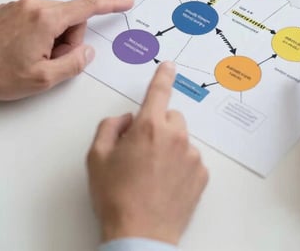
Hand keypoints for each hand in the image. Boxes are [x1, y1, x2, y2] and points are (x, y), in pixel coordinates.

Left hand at [0, 0, 133, 101]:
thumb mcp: (44, 78)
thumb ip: (74, 63)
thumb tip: (87, 51)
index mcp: (46, 18)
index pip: (88, 5)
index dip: (112, 4)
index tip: (127, 2)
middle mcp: (34, 4)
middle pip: (70, 16)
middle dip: (69, 39)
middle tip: (50, 62)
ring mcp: (19, 5)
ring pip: (54, 17)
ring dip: (53, 38)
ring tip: (32, 59)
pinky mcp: (8, 9)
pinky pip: (37, 17)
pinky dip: (39, 33)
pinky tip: (21, 51)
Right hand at [86, 62, 207, 244]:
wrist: (140, 234)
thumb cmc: (116, 197)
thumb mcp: (96, 157)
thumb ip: (110, 127)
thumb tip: (126, 119)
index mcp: (148, 127)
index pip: (158, 92)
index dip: (163, 76)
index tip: (169, 66)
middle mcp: (175, 136)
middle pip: (171, 118)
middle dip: (158, 127)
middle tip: (141, 151)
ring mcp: (192, 156)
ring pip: (181, 140)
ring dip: (170, 148)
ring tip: (151, 175)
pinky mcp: (202, 175)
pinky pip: (191, 161)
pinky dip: (180, 167)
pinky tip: (165, 184)